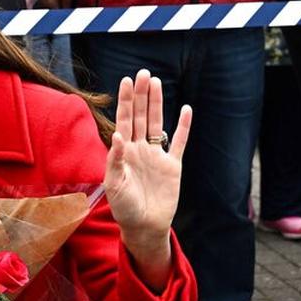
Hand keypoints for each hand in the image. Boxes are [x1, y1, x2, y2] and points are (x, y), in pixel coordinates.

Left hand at [105, 69, 192, 287]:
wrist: (144, 227)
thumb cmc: (124, 208)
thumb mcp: (114, 185)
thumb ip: (115, 160)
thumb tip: (118, 135)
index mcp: (124, 152)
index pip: (125, 120)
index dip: (126, 101)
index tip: (126, 80)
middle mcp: (140, 149)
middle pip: (141, 116)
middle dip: (141, 95)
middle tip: (143, 73)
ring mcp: (157, 156)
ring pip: (158, 123)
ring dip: (157, 103)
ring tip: (156, 82)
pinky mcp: (173, 166)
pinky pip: (179, 142)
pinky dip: (184, 127)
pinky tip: (186, 109)